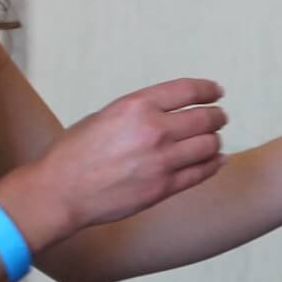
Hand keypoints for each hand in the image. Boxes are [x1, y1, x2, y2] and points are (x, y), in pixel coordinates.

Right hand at [28, 78, 228, 232]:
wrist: (61, 191)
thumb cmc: (75, 152)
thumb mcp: (105, 115)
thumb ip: (139, 112)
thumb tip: (170, 112)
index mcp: (136, 106)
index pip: (187, 90)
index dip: (208, 89)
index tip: (217, 91)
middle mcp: (154, 130)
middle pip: (205, 118)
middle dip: (217, 116)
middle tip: (219, 117)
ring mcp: (161, 161)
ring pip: (209, 145)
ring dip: (216, 140)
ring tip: (214, 140)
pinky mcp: (163, 188)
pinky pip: (201, 172)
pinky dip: (214, 164)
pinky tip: (217, 160)